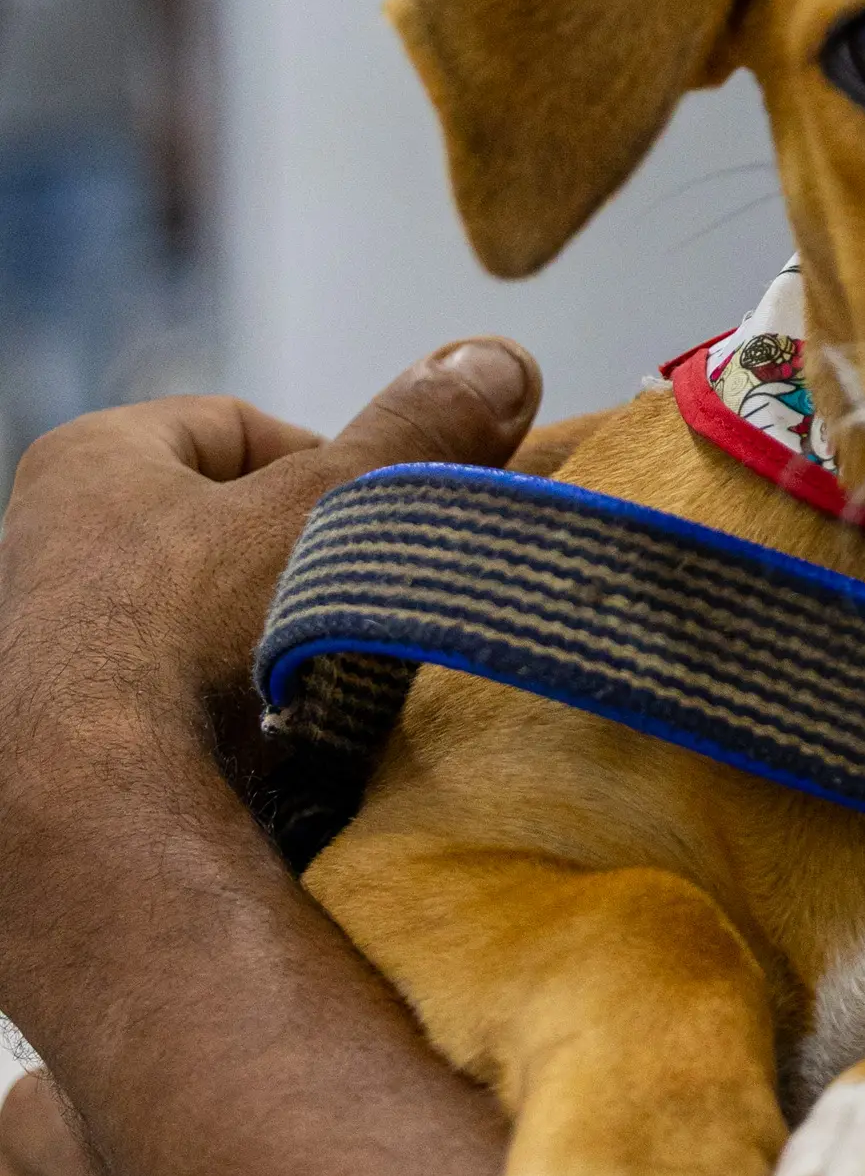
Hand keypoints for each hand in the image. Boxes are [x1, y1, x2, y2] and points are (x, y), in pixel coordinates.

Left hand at [0, 341, 541, 1072]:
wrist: (86, 815)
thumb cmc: (183, 630)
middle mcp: (52, 545)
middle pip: (224, 530)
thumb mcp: (326, 508)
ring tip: (326, 677)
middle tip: (361, 597)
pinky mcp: (66, 736)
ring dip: (273, 641)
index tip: (377, 520)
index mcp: (90, 461)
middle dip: (301, 562)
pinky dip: (236, 712)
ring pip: (207, 621)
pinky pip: (182, 702)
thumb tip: (500, 360)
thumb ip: (412, 436)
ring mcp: (54, 648)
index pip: (237, 428)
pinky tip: (277, 742)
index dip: (323, 464)